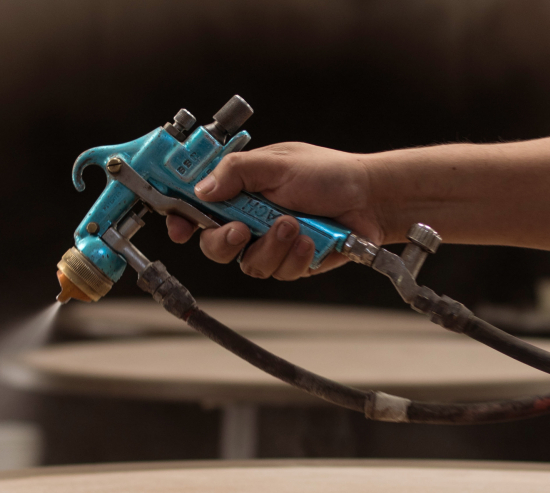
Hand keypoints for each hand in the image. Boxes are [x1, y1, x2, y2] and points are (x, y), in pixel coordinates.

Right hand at [166, 142, 385, 279]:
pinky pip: (280, 272)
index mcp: (239, 190)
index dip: (182, 219)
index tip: (179, 227)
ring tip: (295, 226)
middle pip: (214, 246)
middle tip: (241, 229)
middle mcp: (250, 220)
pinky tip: (311, 240)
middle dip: (224, 241)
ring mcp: (270, 244)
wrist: (370, 198)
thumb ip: (235, 172)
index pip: (198, 208)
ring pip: (249, 264)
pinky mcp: (292, 264)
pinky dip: (295, 256)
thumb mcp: (276, 163)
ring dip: (271, 246)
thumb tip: (202, 189)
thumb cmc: (328, 174)